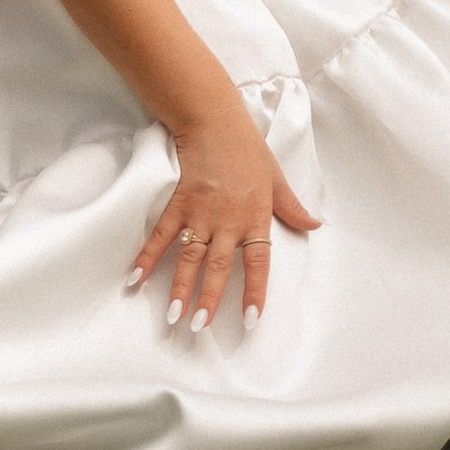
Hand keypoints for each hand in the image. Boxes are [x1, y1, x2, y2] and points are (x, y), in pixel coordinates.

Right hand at [129, 112, 319, 332]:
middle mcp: (227, 220)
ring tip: (172, 315)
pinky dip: (147, 256)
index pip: (258, 262)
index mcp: (254, 217)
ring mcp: (200, 213)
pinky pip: (161, 234)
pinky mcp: (178, 203)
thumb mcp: (276, 178)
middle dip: (208, 299)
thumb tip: (315, 225)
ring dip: (179, 287)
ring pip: (189, 257)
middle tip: (198, 328)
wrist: (215, 121)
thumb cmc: (248, 149)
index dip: (254, 292)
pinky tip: (134, 278)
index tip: (250, 320)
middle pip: (217, 267)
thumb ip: (292, 207)